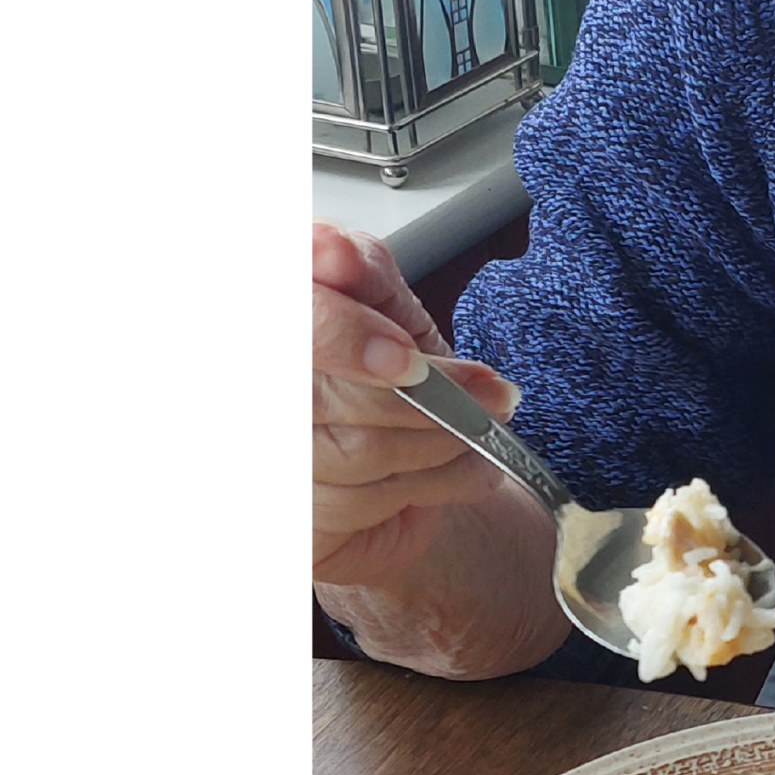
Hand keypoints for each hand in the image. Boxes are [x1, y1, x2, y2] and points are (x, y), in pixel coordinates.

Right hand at [312, 218, 563, 674]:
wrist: (402, 471)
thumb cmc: (387, 383)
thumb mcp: (386, 309)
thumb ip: (364, 271)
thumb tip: (335, 248)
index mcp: (300, 329)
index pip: (303, 322)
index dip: (342, 334)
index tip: (405, 353)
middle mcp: (284, 396)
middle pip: (330, 398)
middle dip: (428, 396)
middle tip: (490, 393)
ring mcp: (290, 465)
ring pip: (359, 450)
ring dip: (441, 442)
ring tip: (473, 432)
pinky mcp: (304, 525)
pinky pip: (367, 501)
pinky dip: (434, 484)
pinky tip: (447, 471)